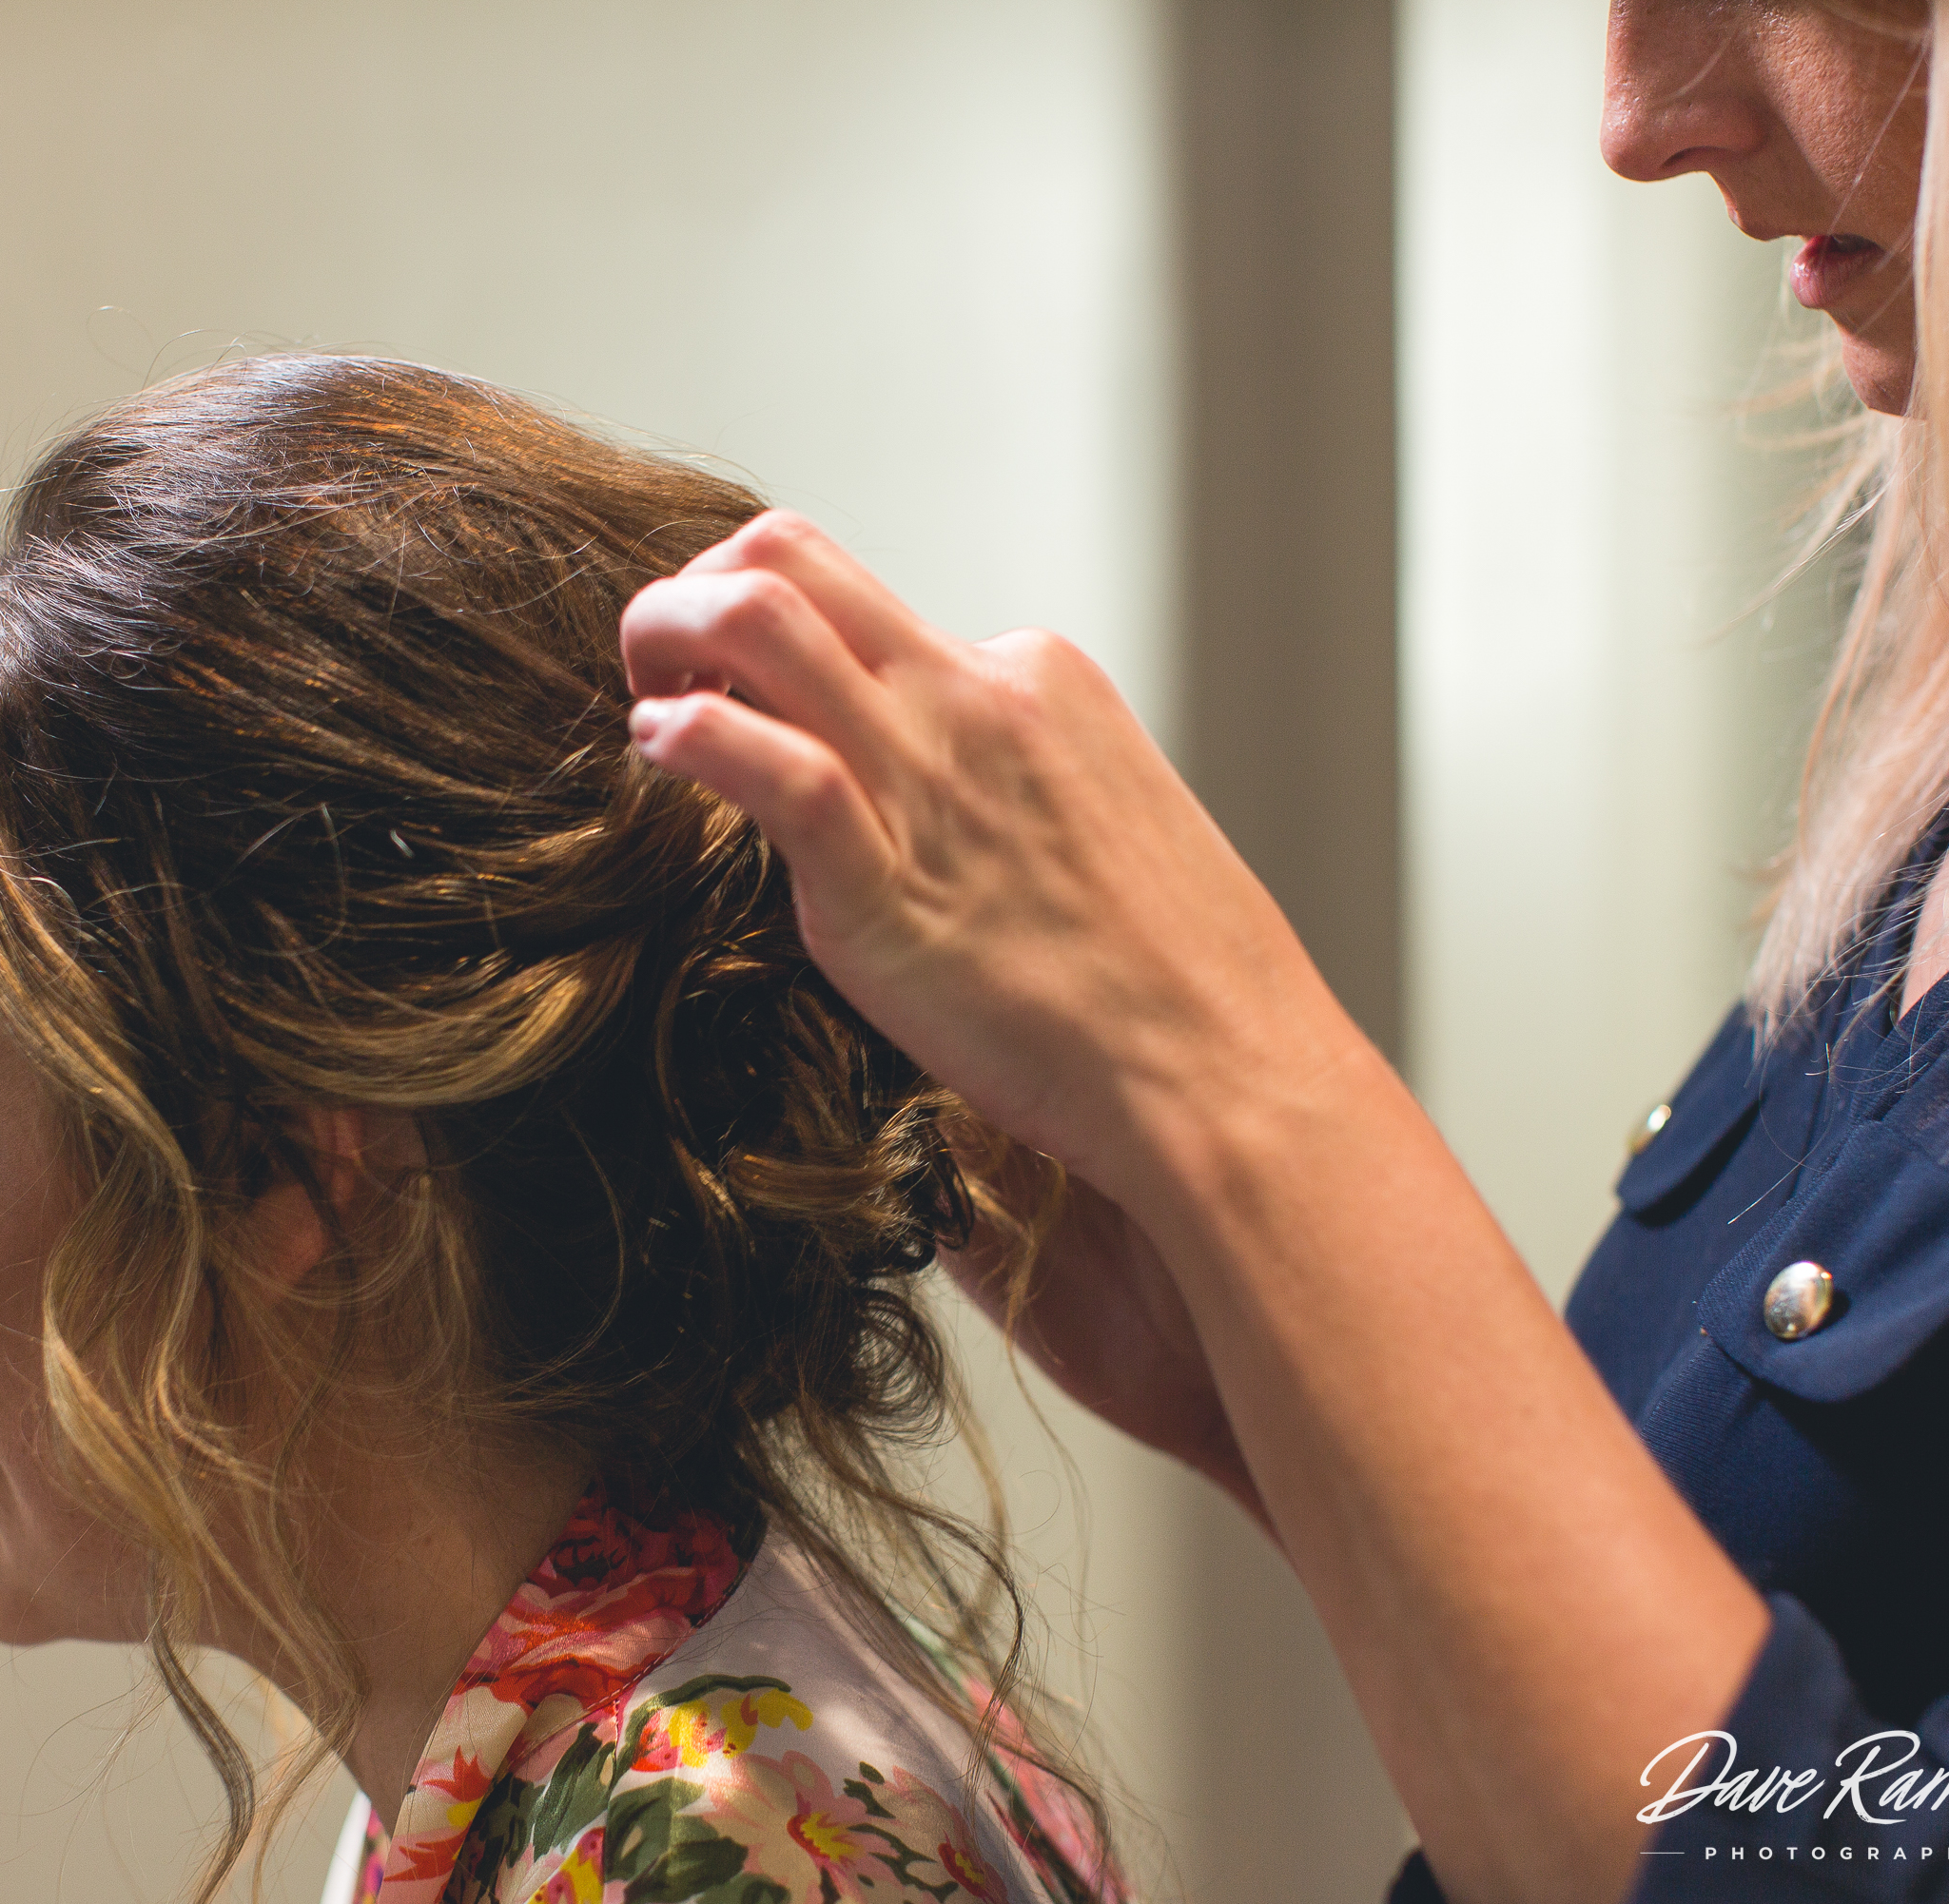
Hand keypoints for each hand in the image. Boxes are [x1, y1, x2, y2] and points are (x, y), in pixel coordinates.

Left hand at [618, 513, 1353, 1210]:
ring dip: (665, 630)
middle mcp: (976, 697)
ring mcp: (933, 776)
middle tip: (657, 659)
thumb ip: (1004, 789)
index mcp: (1032, 677)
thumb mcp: (1095, 827)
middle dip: (694, 585)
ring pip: (760, 617)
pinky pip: (769, 764)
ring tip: (641, 692)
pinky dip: (687, 735)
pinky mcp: (887, 881)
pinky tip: (657, 752)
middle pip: (789, 556)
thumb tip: (939, 807)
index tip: (732, 691)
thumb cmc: (1171, 986)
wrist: (1226, 1075)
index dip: (773, 638)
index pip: (861, 603)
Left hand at [624, 512, 1771, 1903]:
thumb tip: (967, 1180)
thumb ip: (1025, 1149)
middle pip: (903, 632)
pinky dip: (720, 737)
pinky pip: (800, 773)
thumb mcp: (1113, 1185)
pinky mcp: (941, 887)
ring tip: (643, 641)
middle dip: (786, 609)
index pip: (991, 698)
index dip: (878, 681)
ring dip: (733, 638)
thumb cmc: (1237, 1250)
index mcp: (1122, 847)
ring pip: (841, 656)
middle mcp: (1068, 802)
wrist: (1305, 1238)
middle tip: (691, 627)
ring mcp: (1004, 827)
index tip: (781, 676)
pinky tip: (647, 721)